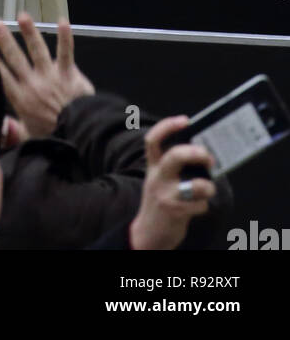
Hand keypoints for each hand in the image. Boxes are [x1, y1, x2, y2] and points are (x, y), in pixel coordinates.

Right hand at [0, 14, 94, 139]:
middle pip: (16, 58)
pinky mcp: (68, 74)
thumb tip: (0, 127)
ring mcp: (50, 77)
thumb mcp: (29, 137)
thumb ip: (15, 130)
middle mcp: (33, 84)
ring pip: (38, 51)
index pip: (2, 74)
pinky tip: (62, 21)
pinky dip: (65, 37)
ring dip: (29, 33)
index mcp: (21, 98)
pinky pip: (66, 53)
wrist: (80, 135)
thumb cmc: (54, 136)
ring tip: (22, 16)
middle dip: (5, 40)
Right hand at [129, 118, 215, 250]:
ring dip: (208, 187)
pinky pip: (200, 205)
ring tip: (208, 189)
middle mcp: (157, 179)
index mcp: (153, 167)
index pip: (153, 140)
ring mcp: (166, 196)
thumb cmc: (160, 201)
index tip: (185, 121)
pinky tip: (198, 207)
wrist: (147, 234)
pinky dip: (204, 205)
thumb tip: (200, 152)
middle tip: (207, 157)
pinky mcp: (176, 212)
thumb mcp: (158, 180)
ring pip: (195, 185)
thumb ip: (172, 166)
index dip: (168, 126)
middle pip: (174, 157)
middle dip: (195, 153)